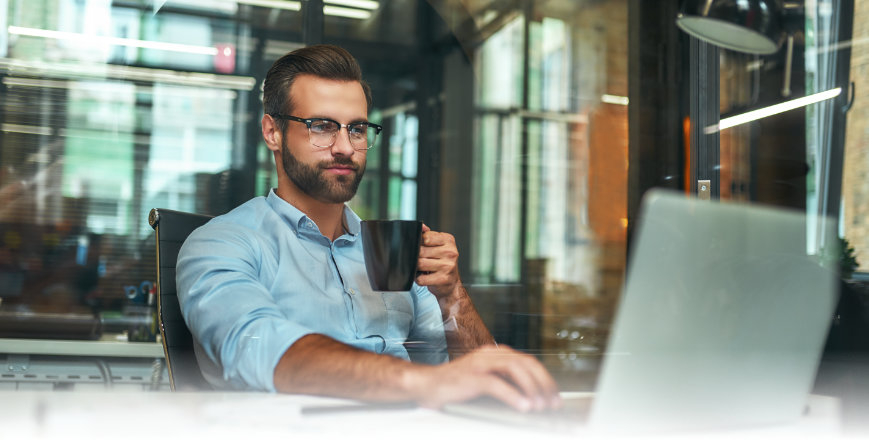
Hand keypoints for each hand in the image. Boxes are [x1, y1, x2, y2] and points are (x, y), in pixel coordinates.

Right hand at [406, 345, 561, 411]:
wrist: (425, 385)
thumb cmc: (455, 387)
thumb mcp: (485, 382)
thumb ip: (505, 384)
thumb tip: (532, 401)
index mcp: (495, 353)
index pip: (528, 362)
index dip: (545, 379)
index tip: (555, 396)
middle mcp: (490, 354)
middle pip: (526, 363)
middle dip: (543, 384)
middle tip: (553, 403)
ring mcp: (480, 363)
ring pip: (515, 370)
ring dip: (532, 389)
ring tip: (541, 406)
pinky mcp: (471, 376)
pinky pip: (497, 384)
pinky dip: (514, 396)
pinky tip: (524, 407)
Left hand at [416, 224, 460, 298]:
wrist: (452, 285)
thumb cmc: (443, 264)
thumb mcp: (439, 246)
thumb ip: (428, 235)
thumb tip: (421, 226)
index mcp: (449, 240)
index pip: (425, 237)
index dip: (419, 243)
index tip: (422, 249)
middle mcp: (450, 252)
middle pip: (421, 251)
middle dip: (417, 257)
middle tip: (422, 261)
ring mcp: (447, 266)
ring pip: (420, 264)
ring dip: (417, 268)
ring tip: (423, 269)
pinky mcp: (443, 279)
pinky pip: (421, 278)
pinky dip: (419, 279)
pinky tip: (426, 277)